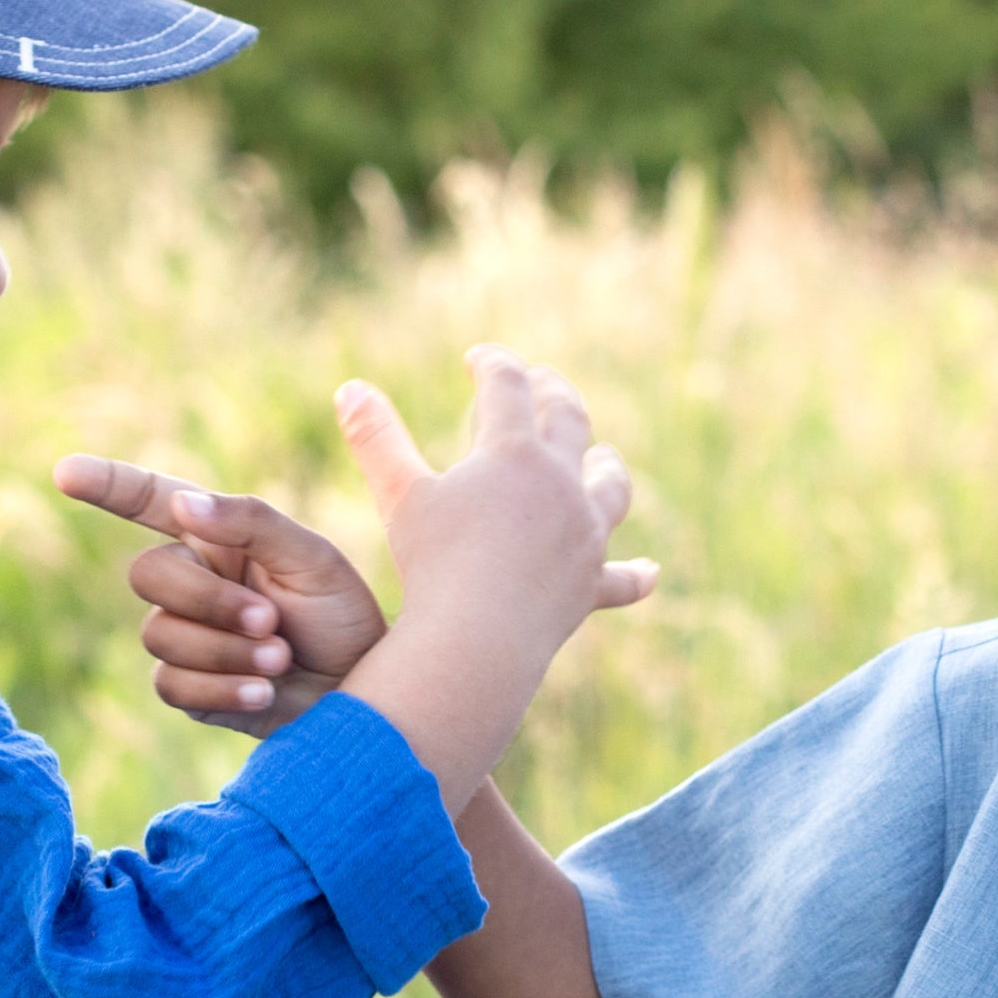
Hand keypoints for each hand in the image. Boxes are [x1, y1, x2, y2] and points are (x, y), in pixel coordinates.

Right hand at [53, 455, 387, 737]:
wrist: (363, 698)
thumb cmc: (344, 619)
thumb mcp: (313, 559)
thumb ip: (250, 522)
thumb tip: (182, 506)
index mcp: (218, 536)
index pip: (150, 501)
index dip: (107, 485)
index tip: (65, 473)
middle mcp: (193, 581)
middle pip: (147, 574)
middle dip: (206, 600)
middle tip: (268, 620)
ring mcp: (186, 636)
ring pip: (158, 635)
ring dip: (224, 650)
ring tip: (280, 660)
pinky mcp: (189, 689)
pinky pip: (171, 684)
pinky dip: (221, 688)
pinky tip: (264, 692)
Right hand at [336, 345, 655, 811]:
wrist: (478, 639)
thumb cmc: (432, 563)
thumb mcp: (398, 495)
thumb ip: (375, 438)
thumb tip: (349, 387)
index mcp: (514, 452)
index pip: (507, 386)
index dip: (493, 364)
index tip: (479, 358)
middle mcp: (562, 482)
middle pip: (569, 420)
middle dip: (553, 395)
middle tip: (541, 383)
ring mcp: (584, 532)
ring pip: (609, 487)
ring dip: (605, 467)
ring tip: (602, 457)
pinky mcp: (590, 584)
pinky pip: (620, 580)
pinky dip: (634, 576)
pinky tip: (648, 574)